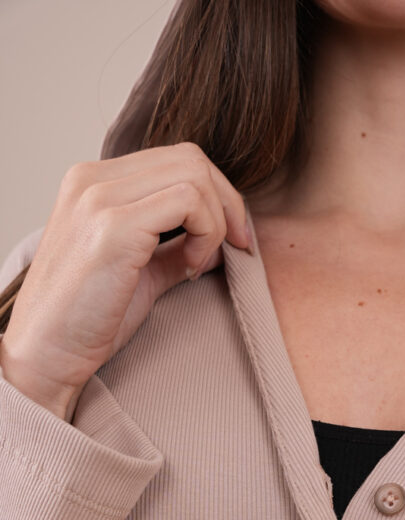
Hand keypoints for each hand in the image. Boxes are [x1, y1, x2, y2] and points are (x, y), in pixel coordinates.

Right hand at [1, 142, 250, 417]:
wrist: (47, 356)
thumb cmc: (86, 322)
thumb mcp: (139, 274)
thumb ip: (172, 249)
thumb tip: (217, 241)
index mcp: (93, 183)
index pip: (175, 160)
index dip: (217, 196)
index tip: (231, 240)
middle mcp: (91, 180)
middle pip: (190, 158)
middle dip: (228, 204)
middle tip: (236, 247)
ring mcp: (98, 198)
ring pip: (193, 174)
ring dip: (216, 221)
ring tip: (198, 263)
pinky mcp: (112, 227)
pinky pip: (188, 201)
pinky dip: (206, 233)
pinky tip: (191, 267)